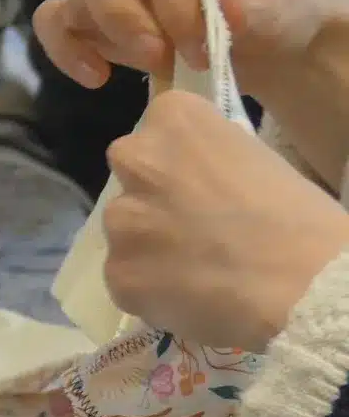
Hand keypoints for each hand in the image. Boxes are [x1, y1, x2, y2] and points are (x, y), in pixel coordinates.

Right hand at [37, 0, 348, 105]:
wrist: (262, 38)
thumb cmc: (272, 10)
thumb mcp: (280, 8)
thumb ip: (252, 8)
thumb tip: (223, 7)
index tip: (201, 50)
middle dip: (119, 9)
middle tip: (156, 54)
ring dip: (106, 36)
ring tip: (154, 67)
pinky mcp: (85, 7)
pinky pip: (52, 20)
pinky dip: (65, 49)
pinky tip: (97, 77)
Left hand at [103, 89, 348, 349]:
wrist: (300, 282)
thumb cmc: (297, 216)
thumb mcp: (257, 160)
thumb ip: (209, 162)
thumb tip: (198, 179)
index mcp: (174, 120)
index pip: (162, 122)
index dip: (183, 156)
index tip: (205, 176)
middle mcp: (136, 160)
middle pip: (133, 172)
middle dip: (154, 193)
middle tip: (194, 222)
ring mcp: (120, 219)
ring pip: (125, 229)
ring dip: (148, 244)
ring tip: (196, 267)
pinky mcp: (117, 271)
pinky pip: (127, 278)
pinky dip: (149, 288)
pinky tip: (189, 296)